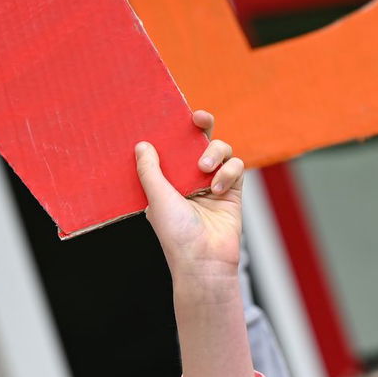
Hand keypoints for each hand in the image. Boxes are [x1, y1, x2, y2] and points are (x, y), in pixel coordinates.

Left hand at [136, 109, 244, 292]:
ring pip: (220, 149)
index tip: (177, 115)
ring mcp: (212, 183)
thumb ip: (150, 170)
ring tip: (204, 168)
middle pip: (199, 141)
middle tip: (199, 118)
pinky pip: (236, 166)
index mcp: (168, 181)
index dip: (175, 130)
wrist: (204, 261)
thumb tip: (141, 145)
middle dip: (201, 126)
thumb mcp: (156, 198)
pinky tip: (218, 187)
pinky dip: (228, 172)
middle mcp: (190, 179)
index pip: (172, 147)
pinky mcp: (233, 190)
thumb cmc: (176, 235)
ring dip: (214, 153)